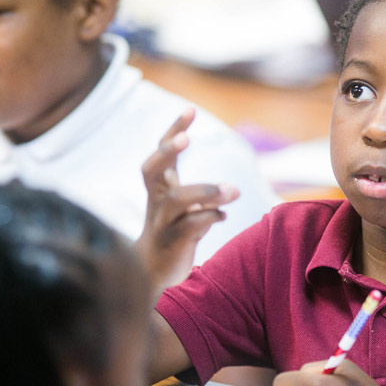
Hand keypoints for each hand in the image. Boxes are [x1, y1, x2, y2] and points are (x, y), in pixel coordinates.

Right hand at [136, 109, 239, 293]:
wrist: (153, 276)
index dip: (173, 130)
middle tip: (188, 138)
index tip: (191, 110)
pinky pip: (189, 227)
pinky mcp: (172, 243)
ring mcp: (162, 223)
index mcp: (159, 188)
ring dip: (206, 191)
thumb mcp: (185, 210)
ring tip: (234, 191)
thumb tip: (229, 191)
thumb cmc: (172, 235)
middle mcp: (156, 202)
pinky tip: (222, 216)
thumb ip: (201, 197)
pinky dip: (208, 218)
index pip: (161, 153)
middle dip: (168, 151)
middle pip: (151, 170)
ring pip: (177, 200)